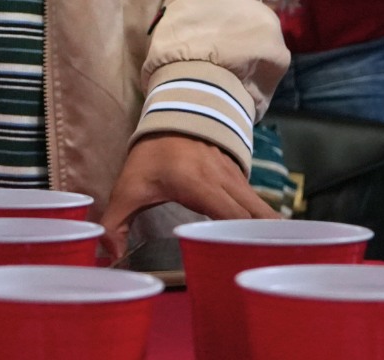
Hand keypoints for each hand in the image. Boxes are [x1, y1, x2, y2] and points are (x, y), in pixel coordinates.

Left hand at [99, 133, 276, 256]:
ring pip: (262, 208)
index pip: (230, 215)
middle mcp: (222, 179)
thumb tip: (110, 253)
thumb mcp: (127, 187)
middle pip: (255, 215)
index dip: (241, 238)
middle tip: (266, 268)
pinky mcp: (240, 176)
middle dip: (263, 242)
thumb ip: (116, 221)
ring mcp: (235, 176)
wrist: (172, 115)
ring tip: (274, 259)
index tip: (248, 262)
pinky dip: (264, 221)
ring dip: (268, 232)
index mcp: (197, 183)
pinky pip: (258, 202)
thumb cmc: (150, 155)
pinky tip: (267, 241)